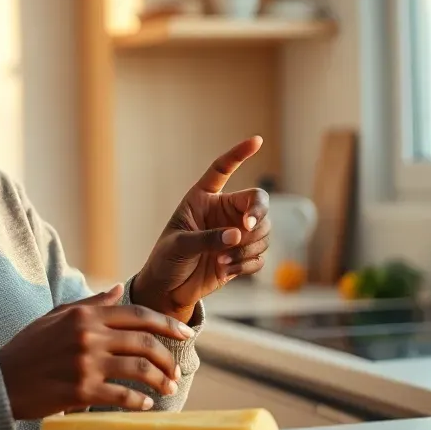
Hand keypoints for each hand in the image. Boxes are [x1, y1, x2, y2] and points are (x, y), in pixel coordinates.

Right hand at [0, 284, 195, 419]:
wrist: (0, 380)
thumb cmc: (27, 348)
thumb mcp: (54, 316)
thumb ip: (88, 304)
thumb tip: (117, 289)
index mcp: (84, 315)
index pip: (136, 313)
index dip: (167, 323)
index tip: (186, 333)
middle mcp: (87, 336)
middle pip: (144, 342)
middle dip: (167, 357)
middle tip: (176, 370)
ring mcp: (85, 363)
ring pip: (139, 369)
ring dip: (160, 380)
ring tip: (167, 388)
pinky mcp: (81, 390)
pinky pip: (122, 396)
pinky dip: (140, 401)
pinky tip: (146, 404)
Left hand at [132, 137, 271, 322]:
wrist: (169, 289)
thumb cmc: (167, 259)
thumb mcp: (180, 245)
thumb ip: (207, 238)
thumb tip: (237, 234)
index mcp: (203, 198)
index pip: (223, 169)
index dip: (239, 154)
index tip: (257, 141)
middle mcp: (223, 212)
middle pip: (258, 203)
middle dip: (258, 215)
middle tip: (246, 228)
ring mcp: (235, 233)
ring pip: (263, 231)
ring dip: (249, 247)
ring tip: (222, 261)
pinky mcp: (242, 255)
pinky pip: (260, 255)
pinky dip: (248, 263)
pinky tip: (227, 270)